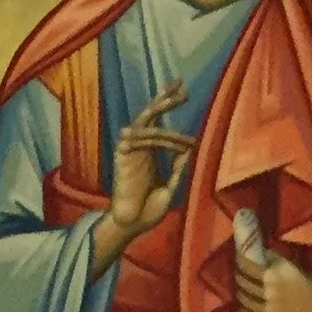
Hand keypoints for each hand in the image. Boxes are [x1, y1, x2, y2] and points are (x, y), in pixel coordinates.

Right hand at [92, 80, 192, 270]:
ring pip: (145, 124)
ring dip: (168, 122)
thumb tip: (189, 150)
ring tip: (186, 124)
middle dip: (164, 99)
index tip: (182, 89)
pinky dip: (160, 140)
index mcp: (150, 151)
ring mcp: (130, 149)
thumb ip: (177, 167)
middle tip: (181, 87)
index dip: (167, 103)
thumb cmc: (149, 209)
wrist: (132, 224)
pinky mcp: (123, 156)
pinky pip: (141, 139)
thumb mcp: (170, 185)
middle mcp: (139, 146)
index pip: (158, 121)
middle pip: (149, 115)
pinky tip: (179, 146)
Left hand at [237, 245, 311, 311]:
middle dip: (238, 277)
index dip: (239, 262)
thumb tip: (256, 250)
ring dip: (240, 294)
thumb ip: (271, 257)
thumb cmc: (306, 284)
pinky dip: (244, 311)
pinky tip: (245, 306)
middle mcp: (267, 293)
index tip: (238, 259)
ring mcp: (267, 311)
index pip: (246, 267)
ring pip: (244, 301)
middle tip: (239, 274)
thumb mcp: (290, 265)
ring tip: (241, 290)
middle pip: (242, 284)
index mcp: (271, 276)